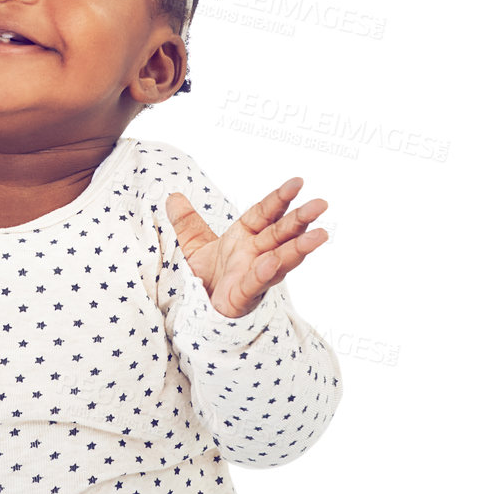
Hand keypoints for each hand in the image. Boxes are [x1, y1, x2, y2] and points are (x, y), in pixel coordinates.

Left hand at [165, 176, 329, 318]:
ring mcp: (255, 274)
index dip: (280, 198)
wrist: (202, 310)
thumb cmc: (209, 277)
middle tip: (321, 204)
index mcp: (246, 235)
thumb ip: (187, 222)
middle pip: (282, 232)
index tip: (298, 182)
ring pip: (281, 258)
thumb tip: (172, 197)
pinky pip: (256, 282)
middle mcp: (257, 252)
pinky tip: (272, 263)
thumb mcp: (194, 245)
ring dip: (301, 247)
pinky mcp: (245, 295)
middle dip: (301, 218)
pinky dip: (265, 273)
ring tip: (321, 236)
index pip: (265, 212)